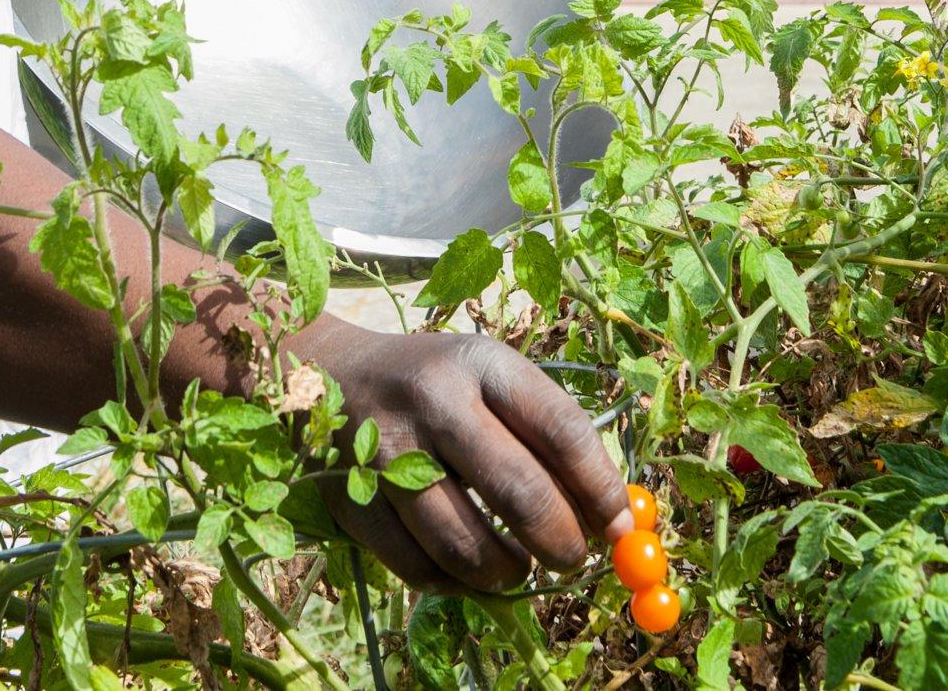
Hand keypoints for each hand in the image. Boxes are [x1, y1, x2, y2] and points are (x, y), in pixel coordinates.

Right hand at [292, 324, 634, 591]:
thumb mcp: (490, 381)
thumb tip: (615, 522)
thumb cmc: (437, 385)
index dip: (600, 487)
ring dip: (507, 573)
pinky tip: (467, 570)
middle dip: (561, 542)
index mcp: (481, 362)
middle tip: (573, 560)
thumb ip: (548, 438)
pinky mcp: (352, 499)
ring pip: (464, 544)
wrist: (328, 374)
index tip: (619, 526)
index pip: (560, 429)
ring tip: (517, 567)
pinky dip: (454, 583)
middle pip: (518, 491)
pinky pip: (417, 567)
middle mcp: (433, 400)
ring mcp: (386, 452)